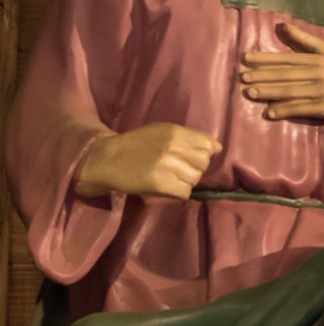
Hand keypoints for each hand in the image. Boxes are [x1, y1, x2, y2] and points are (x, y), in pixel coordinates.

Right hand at [75, 122, 221, 198]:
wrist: (106, 160)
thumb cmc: (135, 145)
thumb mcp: (162, 132)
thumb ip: (188, 137)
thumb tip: (216, 148)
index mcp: (175, 132)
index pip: (209, 145)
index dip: (205, 154)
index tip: (194, 158)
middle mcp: (174, 148)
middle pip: (204, 163)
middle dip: (195, 168)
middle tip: (179, 170)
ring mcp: (167, 166)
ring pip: (195, 179)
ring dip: (186, 181)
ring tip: (170, 178)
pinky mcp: (160, 184)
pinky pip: (185, 192)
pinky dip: (178, 192)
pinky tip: (166, 187)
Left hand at [240, 22, 323, 127]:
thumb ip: (306, 41)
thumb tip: (282, 25)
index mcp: (320, 58)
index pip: (287, 58)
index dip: (265, 59)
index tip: (245, 59)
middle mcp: (320, 73)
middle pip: (286, 74)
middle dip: (263, 76)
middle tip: (242, 77)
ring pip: (291, 91)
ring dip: (269, 92)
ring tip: (250, 93)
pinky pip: (302, 108)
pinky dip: (285, 110)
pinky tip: (270, 113)